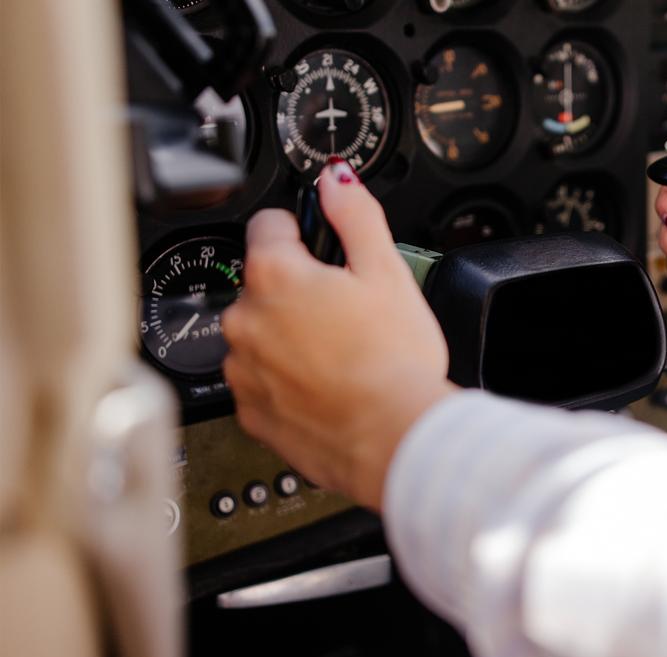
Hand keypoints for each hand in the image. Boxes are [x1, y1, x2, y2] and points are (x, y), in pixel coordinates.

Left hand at [222, 160, 454, 510]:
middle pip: (266, 283)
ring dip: (291, 337)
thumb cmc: (393, 361)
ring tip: (342, 354)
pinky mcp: (251, 412)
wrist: (392, 438)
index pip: (270, 223)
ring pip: (262, 333)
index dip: (306, 232)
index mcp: (274, 275)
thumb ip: (355, 214)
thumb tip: (335, 179)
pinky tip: (329, 385)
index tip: (328, 253)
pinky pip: (263, 381)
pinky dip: (288, 381)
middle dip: (301, 291)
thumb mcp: (388, 271)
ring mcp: (243, 370)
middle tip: (348, 312)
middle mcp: (245, 320)